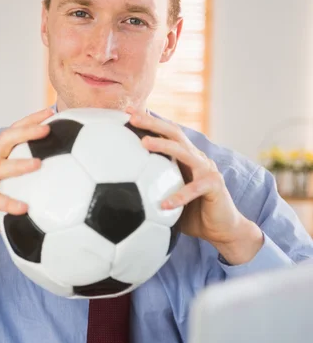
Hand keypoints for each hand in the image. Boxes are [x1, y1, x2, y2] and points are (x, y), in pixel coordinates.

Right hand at [0, 108, 53, 250]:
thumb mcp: (10, 191)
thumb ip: (28, 182)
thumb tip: (63, 179)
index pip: (13, 132)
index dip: (30, 120)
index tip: (51, 111)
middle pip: (5, 140)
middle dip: (27, 131)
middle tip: (47, 129)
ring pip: (0, 167)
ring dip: (20, 164)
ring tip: (39, 163)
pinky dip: (10, 203)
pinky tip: (25, 208)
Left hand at [126, 108, 262, 264]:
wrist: (223, 230)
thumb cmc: (192, 214)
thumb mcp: (168, 198)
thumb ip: (152, 190)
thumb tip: (120, 193)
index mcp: (185, 158)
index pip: (166, 134)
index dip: (149, 121)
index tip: (126, 112)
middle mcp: (197, 158)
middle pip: (175, 133)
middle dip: (153, 123)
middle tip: (132, 117)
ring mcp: (207, 170)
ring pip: (184, 152)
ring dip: (163, 145)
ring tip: (144, 143)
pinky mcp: (215, 186)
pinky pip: (195, 188)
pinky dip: (179, 196)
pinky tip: (164, 204)